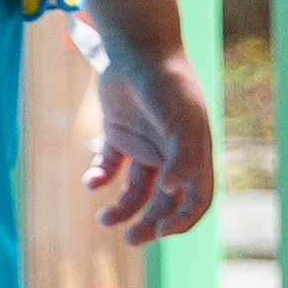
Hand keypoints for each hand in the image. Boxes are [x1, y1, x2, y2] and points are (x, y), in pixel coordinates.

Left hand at [84, 37, 216, 241]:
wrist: (137, 48)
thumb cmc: (167, 84)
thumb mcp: (183, 120)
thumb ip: (184, 156)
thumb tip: (172, 192)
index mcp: (194, 155)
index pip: (196, 199)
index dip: (183, 220)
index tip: (162, 232)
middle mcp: (171, 154)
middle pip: (164, 202)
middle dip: (150, 224)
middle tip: (130, 240)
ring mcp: (144, 145)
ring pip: (136, 190)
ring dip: (122, 209)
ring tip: (103, 220)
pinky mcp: (118, 134)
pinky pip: (110, 165)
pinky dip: (100, 177)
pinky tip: (91, 183)